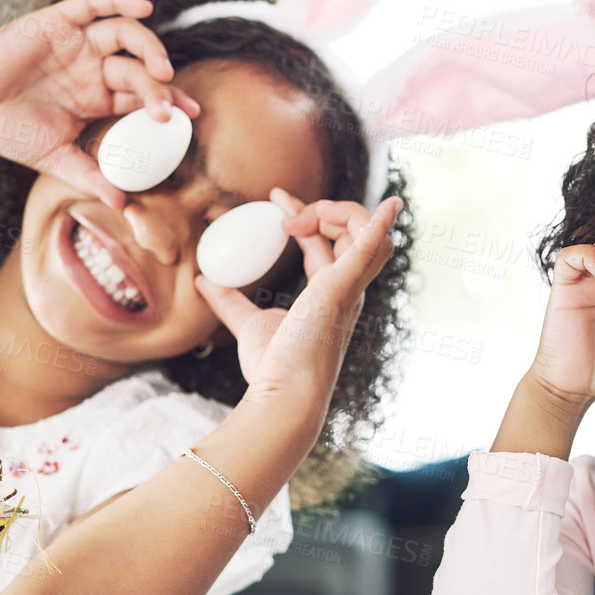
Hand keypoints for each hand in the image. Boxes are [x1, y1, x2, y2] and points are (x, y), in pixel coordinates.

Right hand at [0, 0, 201, 206]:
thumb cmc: (6, 129)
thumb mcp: (53, 158)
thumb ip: (89, 176)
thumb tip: (121, 203)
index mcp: (97, 97)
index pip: (142, 96)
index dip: (168, 103)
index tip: (190, 117)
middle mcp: (93, 67)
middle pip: (140, 69)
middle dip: (160, 88)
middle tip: (171, 108)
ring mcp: (78, 42)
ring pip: (125, 34)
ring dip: (149, 48)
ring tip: (161, 71)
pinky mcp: (58, 21)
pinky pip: (94, 4)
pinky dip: (120, 0)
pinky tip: (144, 8)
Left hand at [194, 189, 400, 409]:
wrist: (284, 395)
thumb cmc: (274, 370)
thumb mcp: (248, 325)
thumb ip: (229, 302)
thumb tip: (203, 281)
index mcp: (332, 294)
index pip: (327, 243)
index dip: (307, 215)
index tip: (275, 199)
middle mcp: (348, 289)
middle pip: (352, 232)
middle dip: (323, 208)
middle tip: (281, 212)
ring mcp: (349, 288)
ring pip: (365, 232)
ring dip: (338, 210)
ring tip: (295, 214)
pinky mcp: (342, 287)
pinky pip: (370, 249)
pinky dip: (381, 224)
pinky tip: (391, 204)